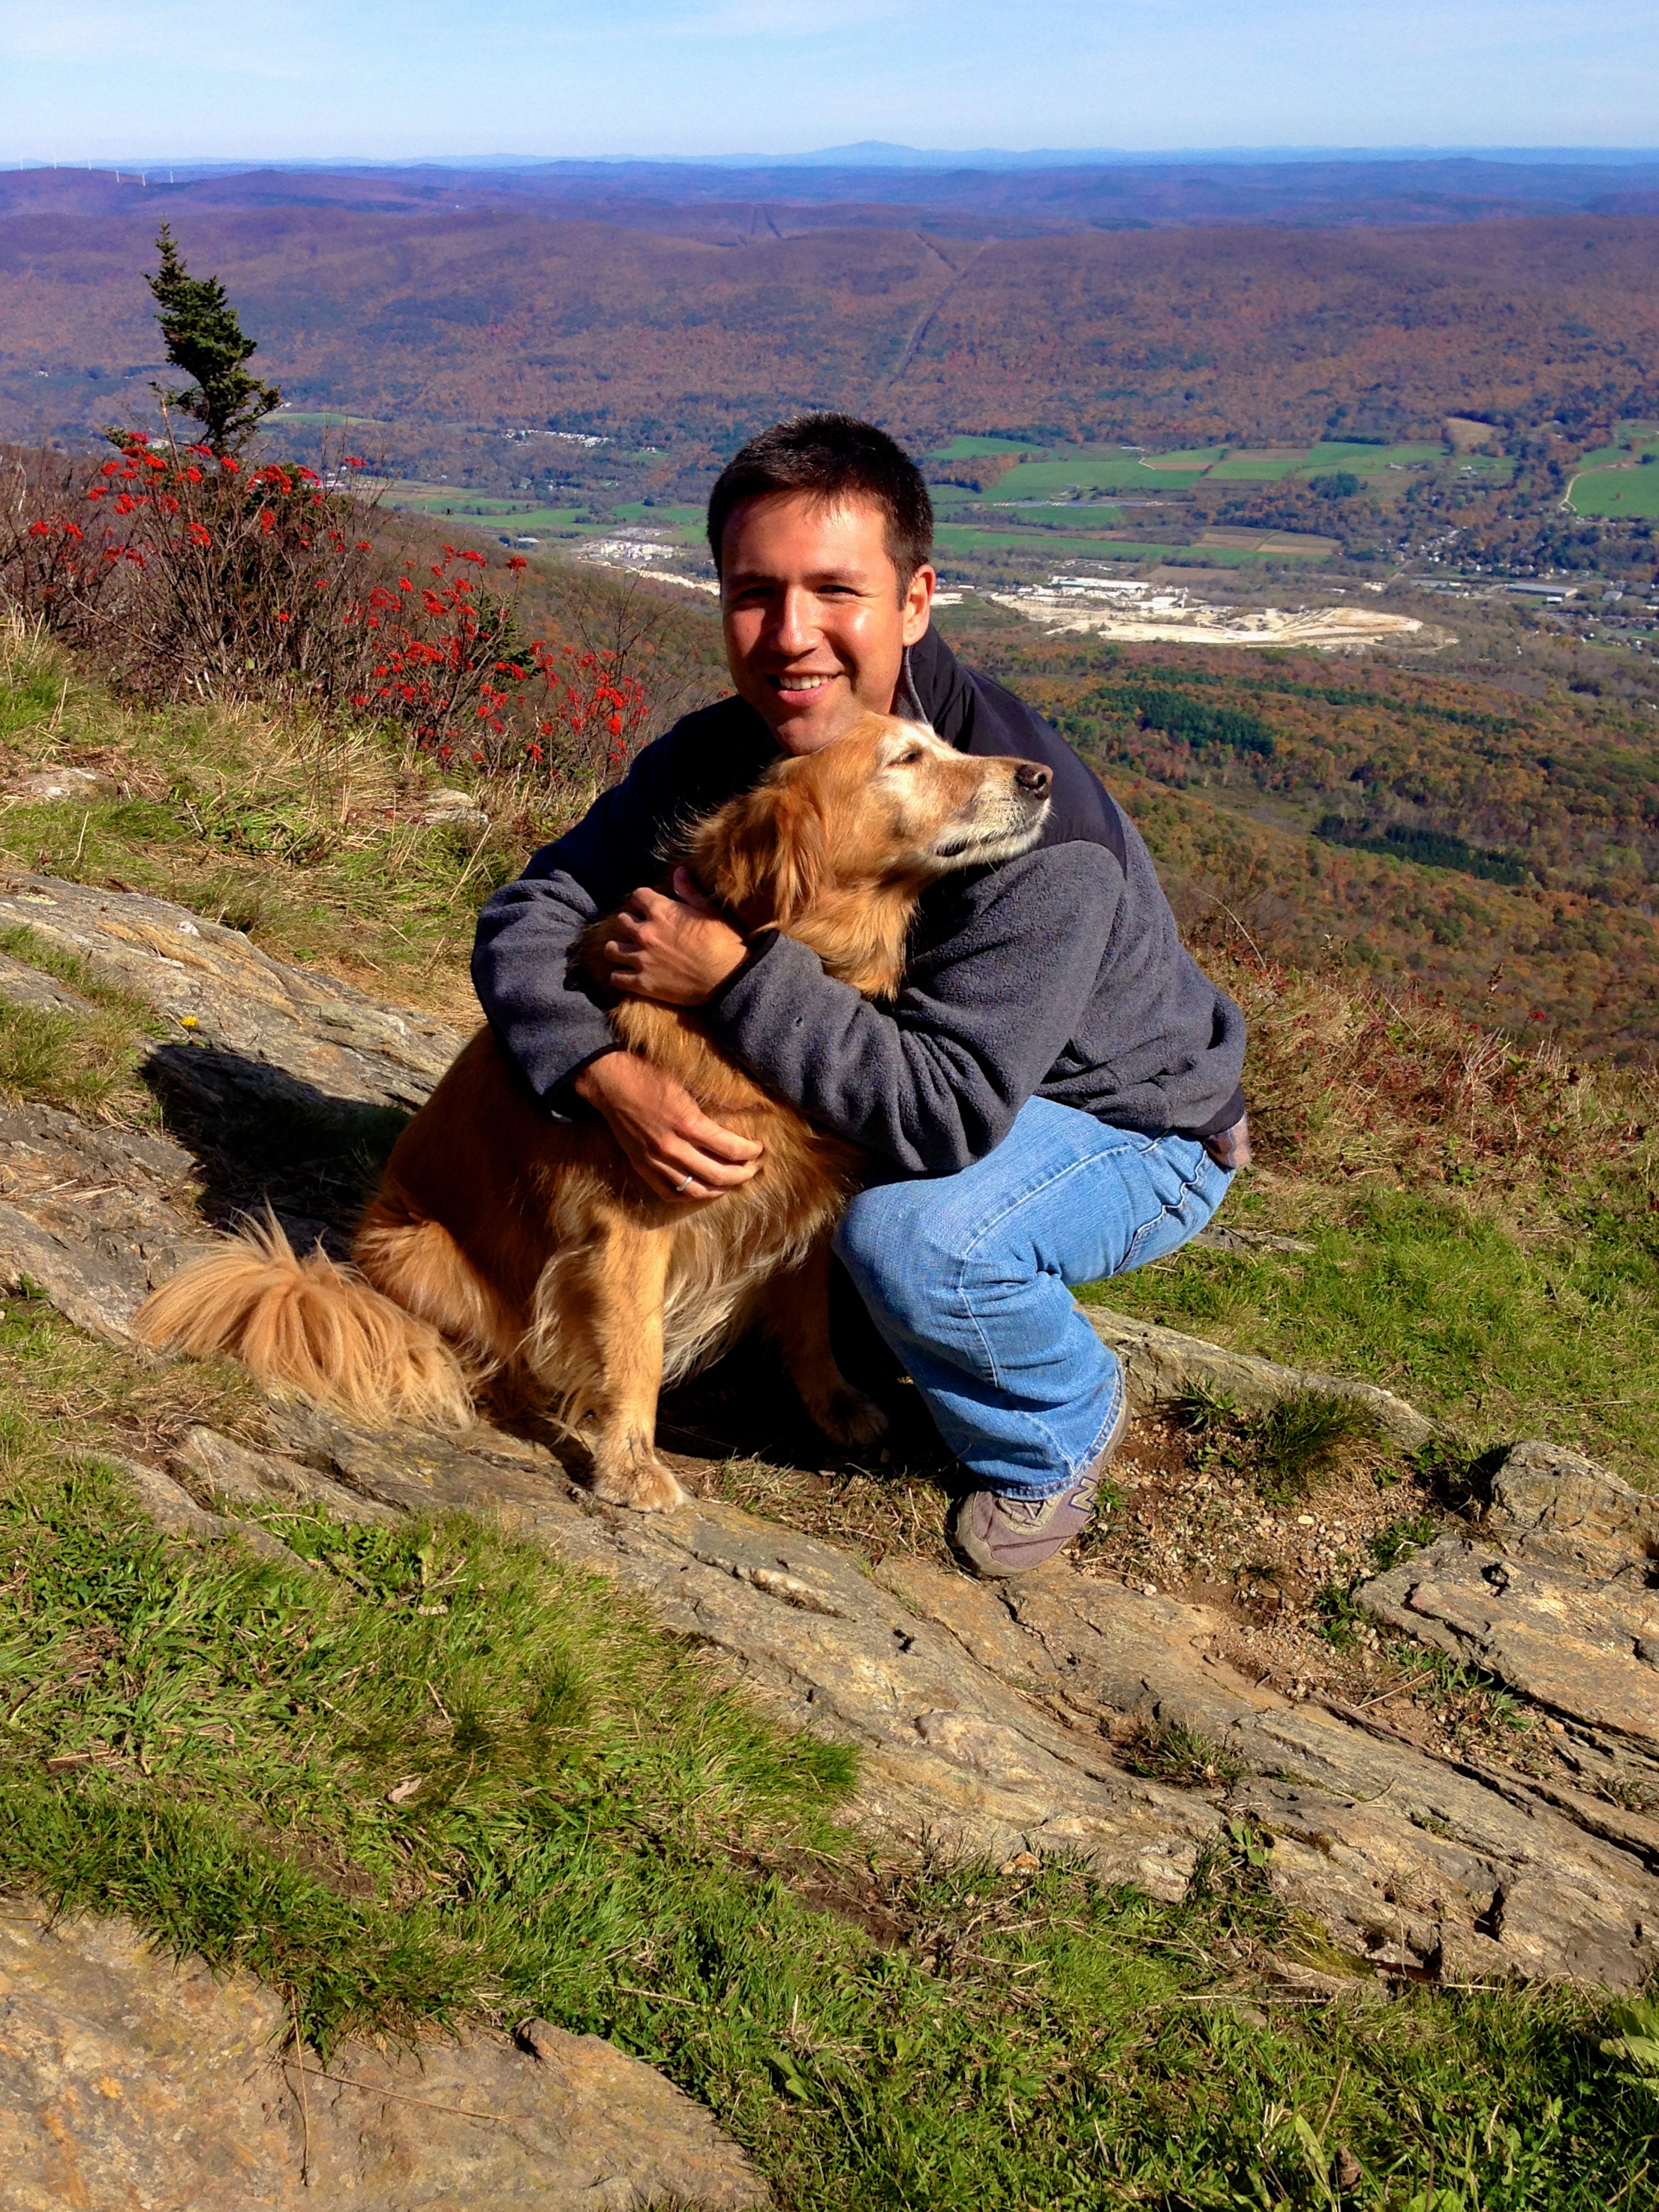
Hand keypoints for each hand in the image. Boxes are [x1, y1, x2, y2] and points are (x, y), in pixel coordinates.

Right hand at [574, 1050, 762, 1202]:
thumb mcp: (689, 1084)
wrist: (611, 1083)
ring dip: (720, 1189)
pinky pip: (670, 1192)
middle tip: (753, 1168)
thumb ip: (714, 1104)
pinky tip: (702, 1188)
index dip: (751, 1152)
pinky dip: (690, 1195)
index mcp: (688, 1123)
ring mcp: (656, 1161)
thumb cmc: (651, 1076)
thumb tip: (744, 1112)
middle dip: (743, 1174)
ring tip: (732, 1182)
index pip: (731, 1148)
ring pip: (696, 1190)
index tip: (759, 1149)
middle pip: (718, 1175)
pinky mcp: (642, 1167)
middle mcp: (673, 1148)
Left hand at [601, 868, 746, 1005]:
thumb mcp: (709, 911)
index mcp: (662, 911)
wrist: (729, 978)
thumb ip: (688, 891)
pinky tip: (627, 976)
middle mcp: (646, 932)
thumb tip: (679, 872)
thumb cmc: (723, 943)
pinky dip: (620, 976)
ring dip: (617, 949)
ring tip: (625, 952)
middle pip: (621, 921)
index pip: (637, 896)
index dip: (642, 901)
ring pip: (611, 949)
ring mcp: (641, 958)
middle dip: (629, 924)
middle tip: (638, 931)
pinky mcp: (642, 983)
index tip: (648, 907)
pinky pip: (616, 978)